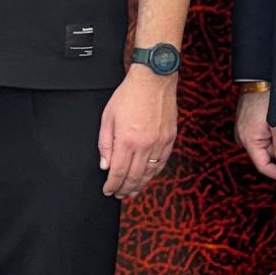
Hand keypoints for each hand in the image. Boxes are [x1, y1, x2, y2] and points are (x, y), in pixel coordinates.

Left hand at [99, 64, 176, 200]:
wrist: (154, 79)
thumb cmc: (128, 95)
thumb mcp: (108, 117)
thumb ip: (105, 143)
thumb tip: (105, 165)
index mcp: (127, 140)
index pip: (118, 172)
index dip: (112, 185)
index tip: (108, 191)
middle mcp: (145, 145)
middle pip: (134, 177)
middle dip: (125, 189)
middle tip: (118, 195)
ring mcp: (160, 143)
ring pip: (150, 173)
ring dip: (140, 185)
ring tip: (132, 191)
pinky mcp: (170, 139)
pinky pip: (162, 163)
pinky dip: (153, 173)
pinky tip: (147, 176)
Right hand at [235, 86, 275, 184]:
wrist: (258, 79)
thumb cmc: (267, 98)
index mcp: (248, 141)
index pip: (264, 167)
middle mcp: (242, 139)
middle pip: (266, 157)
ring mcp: (244, 132)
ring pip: (265, 147)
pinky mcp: (247, 126)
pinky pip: (262, 138)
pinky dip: (273, 137)